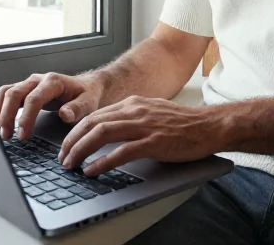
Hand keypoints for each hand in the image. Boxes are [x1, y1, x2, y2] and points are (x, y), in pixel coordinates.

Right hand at [0, 72, 103, 140]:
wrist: (86, 85)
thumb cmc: (86, 95)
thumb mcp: (89, 103)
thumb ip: (78, 109)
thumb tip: (64, 114)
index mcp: (53, 82)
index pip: (33, 98)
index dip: (26, 117)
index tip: (22, 135)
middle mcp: (38, 80)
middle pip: (14, 93)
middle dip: (7, 115)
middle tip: (6, 136)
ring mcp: (29, 83)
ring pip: (6, 92)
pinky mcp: (24, 89)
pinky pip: (5, 94)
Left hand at [58, 96, 223, 176]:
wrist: (210, 125)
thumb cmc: (184, 123)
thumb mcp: (152, 112)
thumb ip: (131, 117)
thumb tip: (109, 129)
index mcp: (133, 103)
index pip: (95, 115)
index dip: (76, 131)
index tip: (67, 145)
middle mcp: (135, 110)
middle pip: (92, 122)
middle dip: (72, 141)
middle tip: (62, 157)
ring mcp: (144, 126)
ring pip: (101, 134)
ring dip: (81, 150)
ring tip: (71, 164)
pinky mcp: (154, 142)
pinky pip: (121, 152)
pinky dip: (103, 162)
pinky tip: (93, 170)